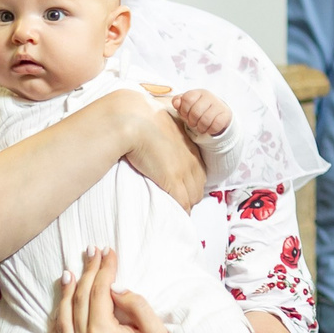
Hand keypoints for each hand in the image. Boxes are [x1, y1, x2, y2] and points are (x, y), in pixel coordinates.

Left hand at [47, 249, 173, 332]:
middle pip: (79, 299)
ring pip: (62, 318)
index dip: (103, 268)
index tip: (108, 252)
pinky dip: (57, 320)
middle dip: (87, 272)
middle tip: (92, 253)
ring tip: (72, 272)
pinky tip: (62, 305)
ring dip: (67, 292)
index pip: (99, 291)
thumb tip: (115, 288)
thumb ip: (137, 306)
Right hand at [112, 91, 206, 209]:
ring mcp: (184, 171)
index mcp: (190, 147)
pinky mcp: (172, 180)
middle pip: (198, 188)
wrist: (135, 118)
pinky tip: (171, 215)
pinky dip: (179, 211)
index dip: (190, 183)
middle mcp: (191, 160)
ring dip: (184, 205)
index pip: (198, 173)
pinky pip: (182, 204)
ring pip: (192, 198)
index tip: (180, 188)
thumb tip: (160, 126)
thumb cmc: (143, 117)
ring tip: (171, 210)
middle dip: (189, 197)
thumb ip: (167, 128)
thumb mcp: (163, 121)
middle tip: (175, 202)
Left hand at [170, 88, 231, 138]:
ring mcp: (218, 105)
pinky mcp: (226, 114)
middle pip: (196, 111)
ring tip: (200, 127)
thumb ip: (178, 102)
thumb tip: (176, 103)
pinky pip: (216, 125)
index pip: (187, 99)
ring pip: (205, 120)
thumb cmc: (199, 108)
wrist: (218, 112)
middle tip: (193, 123)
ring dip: (201, 127)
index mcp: (198, 93)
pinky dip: (210, 130)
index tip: (185, 115)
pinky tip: (209, 129)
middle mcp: (209, 97)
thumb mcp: (187, 104)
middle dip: (192, 121)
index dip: (184, 110)